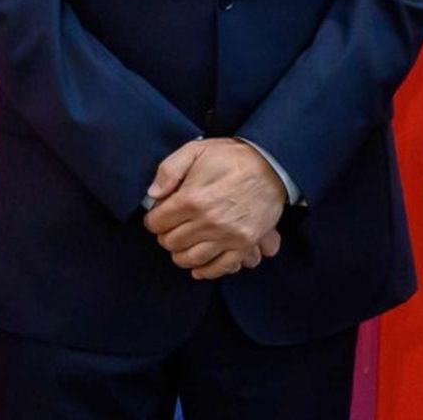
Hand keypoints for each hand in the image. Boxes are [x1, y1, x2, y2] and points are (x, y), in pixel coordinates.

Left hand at [144, 139, 287, 279]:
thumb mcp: (194, 150)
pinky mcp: (244, 244)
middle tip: (168, 230)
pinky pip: (221, 267)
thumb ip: (168, 171)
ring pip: (192, 258)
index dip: (152, 220)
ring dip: (180, 255)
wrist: (270, 165)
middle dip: (165, 236)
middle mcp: (209, 221)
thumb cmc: (230, 157)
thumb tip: (152, 194)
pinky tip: (197, 268)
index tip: (156, 217)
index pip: (158, 222)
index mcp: (192, 199)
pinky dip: (206, 271)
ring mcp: (228, 236)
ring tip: (180, 246)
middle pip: (172, 242)